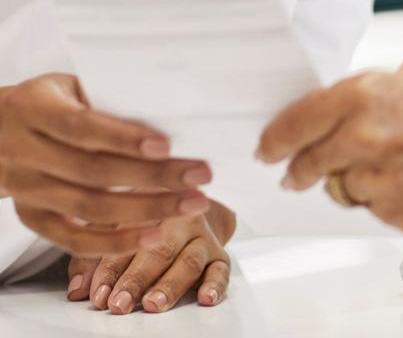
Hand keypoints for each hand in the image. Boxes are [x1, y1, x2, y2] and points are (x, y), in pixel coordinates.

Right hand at [0, 75, 211, 255]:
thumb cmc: (46, 100)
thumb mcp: (67, 84)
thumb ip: (104, 96)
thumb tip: (169, 105)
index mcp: (34, 110)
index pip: (81, 127)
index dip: (123, 138)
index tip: (166, 145)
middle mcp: (26, 154)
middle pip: (93, 172)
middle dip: (153, 176)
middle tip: (202, 175)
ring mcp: (27, 190)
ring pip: (88, 208)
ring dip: (146, 210)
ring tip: (192, 205)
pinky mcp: (31, 216)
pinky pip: (72, 239)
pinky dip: (114, 241)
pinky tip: (154, 234)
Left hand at [67, 202, 233, 313]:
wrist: (188, 202)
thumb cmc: (142, 219)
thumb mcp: (111, 226)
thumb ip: (92, 257)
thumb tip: (77, 290)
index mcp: (150, 207)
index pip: (128, 238)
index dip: (110, 268)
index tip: (96, 293)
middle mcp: (180, 219)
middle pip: (160, 249)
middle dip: (138, 278)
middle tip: (119, 302)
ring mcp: (202, 237)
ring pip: (189, 260)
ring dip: (171, 284)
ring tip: (154, 303)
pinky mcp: (219, 254)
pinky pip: (222, 269)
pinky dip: (216, 284)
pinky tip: (205, 298)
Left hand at [258, 70, 402, 232]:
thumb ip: (372, 96)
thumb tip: (346, 110)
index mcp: (363, 96)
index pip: (296, 120)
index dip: (277, 135)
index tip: (269, 144)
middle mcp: (359, 138)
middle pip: (307, 163)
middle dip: (302, 166)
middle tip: (301, 169)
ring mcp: (373, 180)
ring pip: (341, 187)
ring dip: (353, 178)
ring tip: (391, 163)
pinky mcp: (390, 212)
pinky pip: (372, 206)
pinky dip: (383, 195)